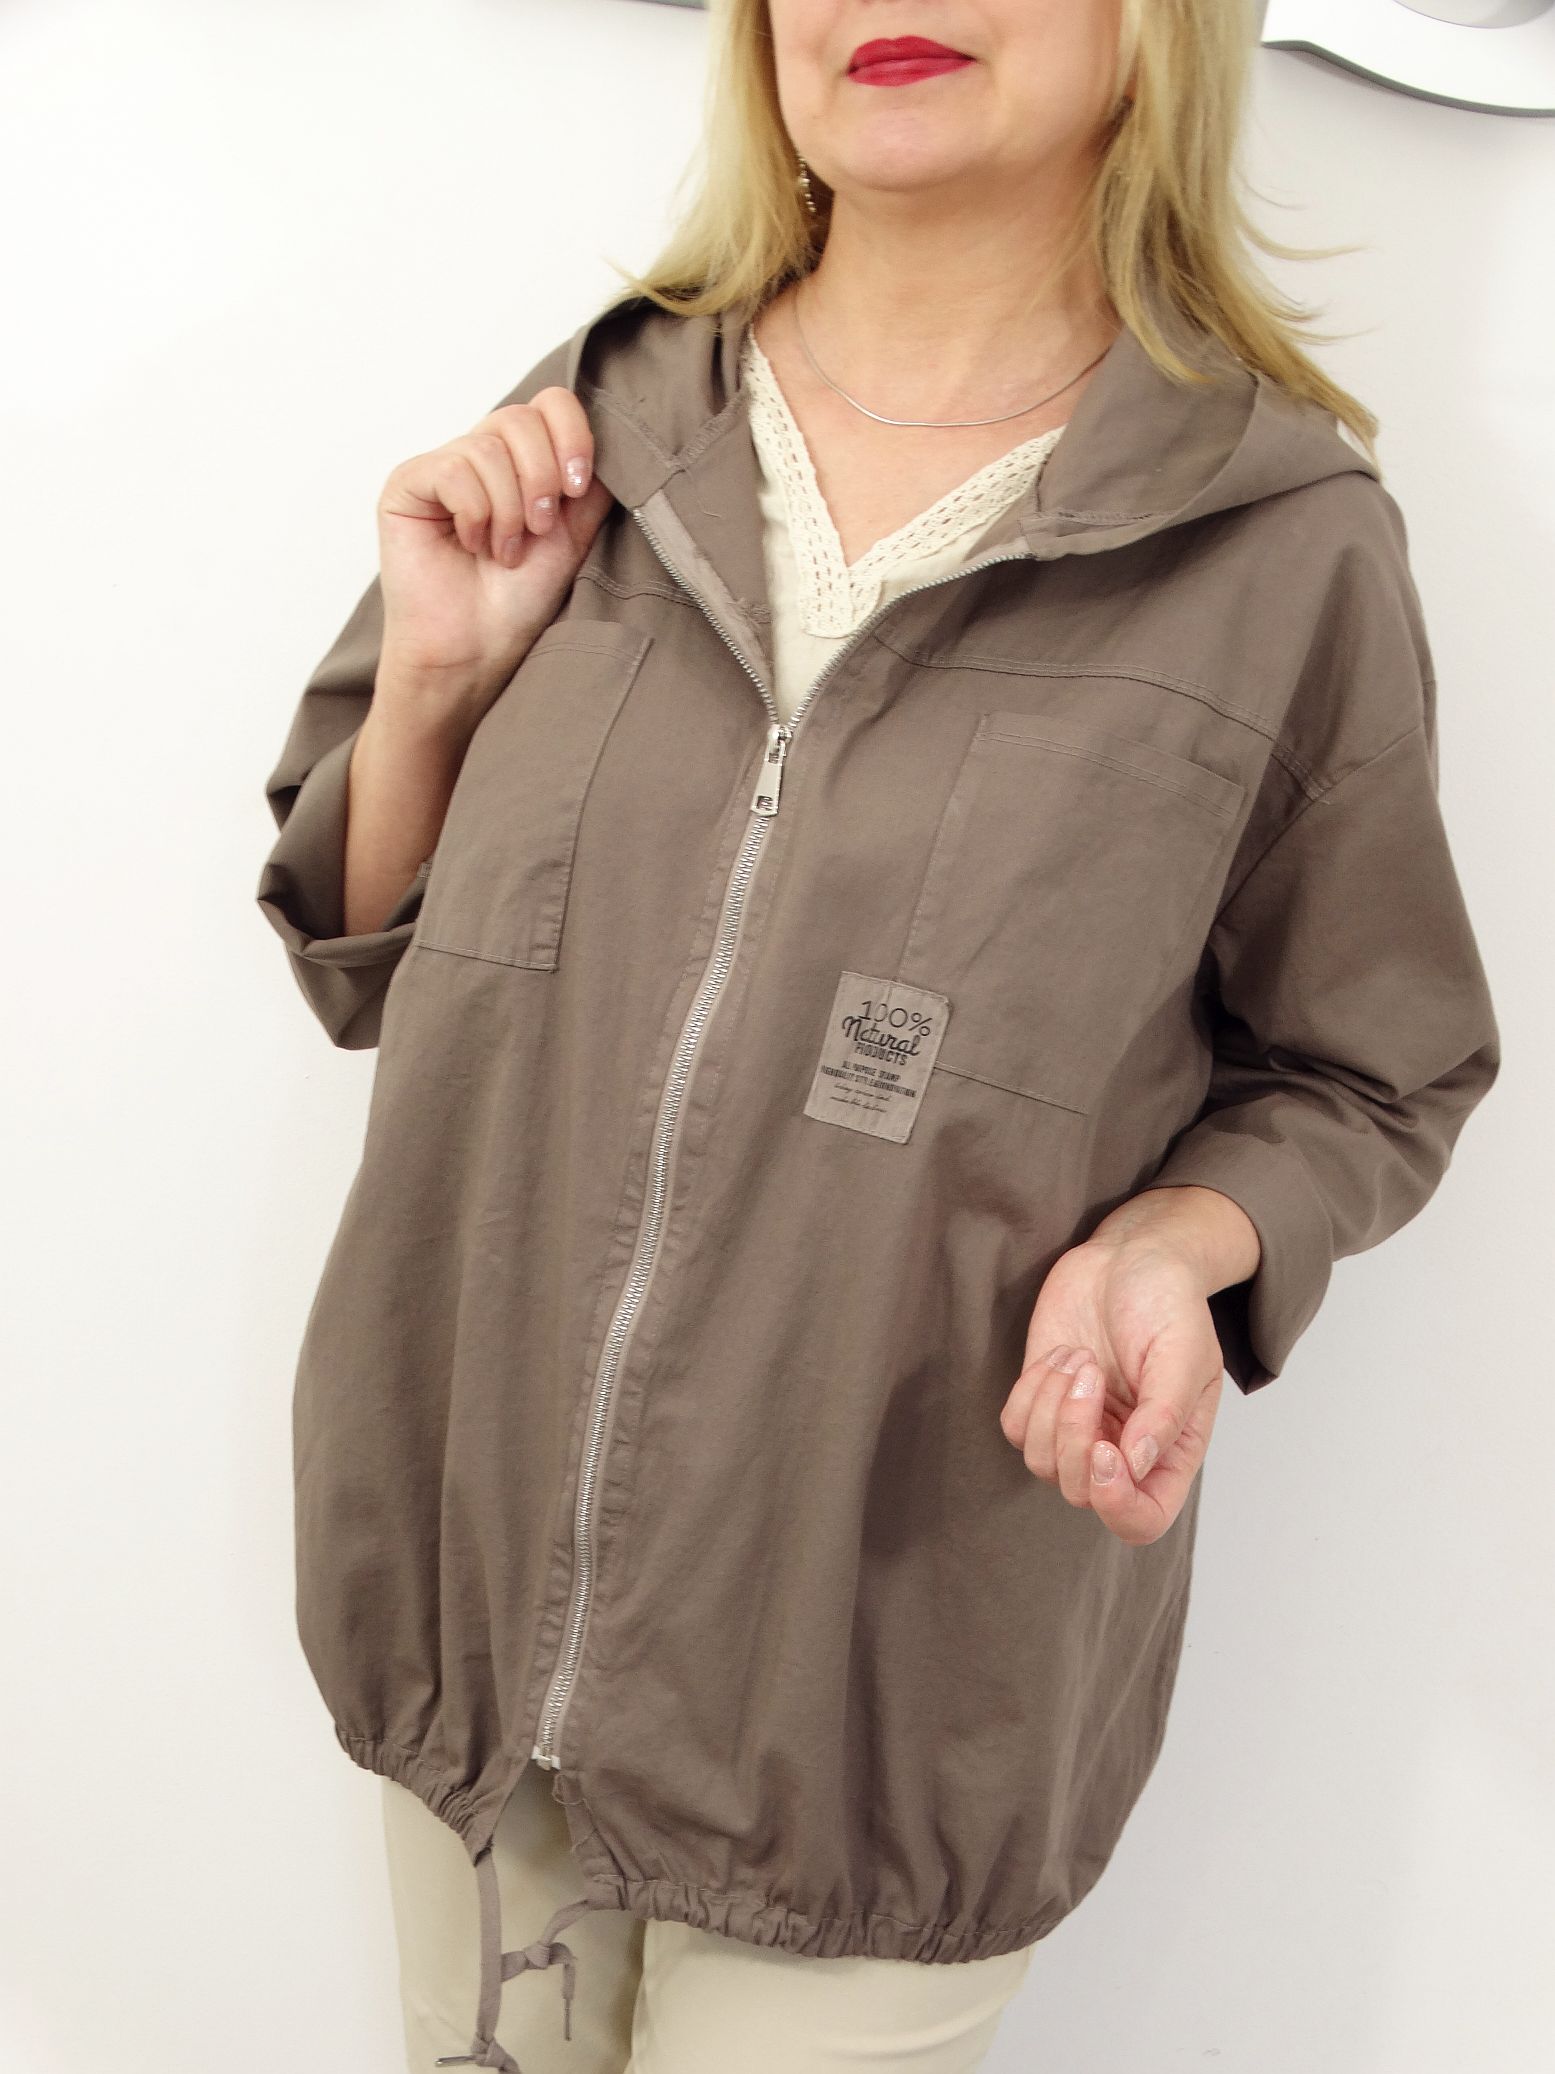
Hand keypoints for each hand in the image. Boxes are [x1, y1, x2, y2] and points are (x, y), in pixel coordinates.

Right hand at [375, 387, 616, 716]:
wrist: (476, 652)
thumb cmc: (519, 602)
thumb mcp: (573, 534)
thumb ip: (590, 484)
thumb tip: (612, 438)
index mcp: (523, 460)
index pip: (551, 404)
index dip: (571, 435)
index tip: (577, 487)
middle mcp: (482, 454)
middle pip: (521, 417)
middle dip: (541, 478)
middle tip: (539, 530)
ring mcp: (443, 466)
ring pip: (489, 447)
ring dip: (509, 509)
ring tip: (505, 551)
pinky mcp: (408, 483)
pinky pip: (453, 469)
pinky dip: (475, 514)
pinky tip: (473, 545)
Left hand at [998, 1187, 1257, 1544]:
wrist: (1129, 1257)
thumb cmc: (1168, 1302)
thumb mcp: (1184, 1352)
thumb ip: (1165, 1413)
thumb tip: (1135, 1466)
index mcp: (1169, 1452)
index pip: (1142, 1520)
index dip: (1117, 1505)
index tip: (1105, 1450)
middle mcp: (1122, 1451)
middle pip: (1081, 1493)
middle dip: (1073, 1435)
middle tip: (1091, 1371)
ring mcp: (1078, 1429)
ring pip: (1040, 1463)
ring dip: (1052, 1405)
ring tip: (1081, 1357)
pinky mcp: (1041, 1402)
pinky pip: (1015, 1429)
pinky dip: (1030, 1392)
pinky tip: (1060, 1355)